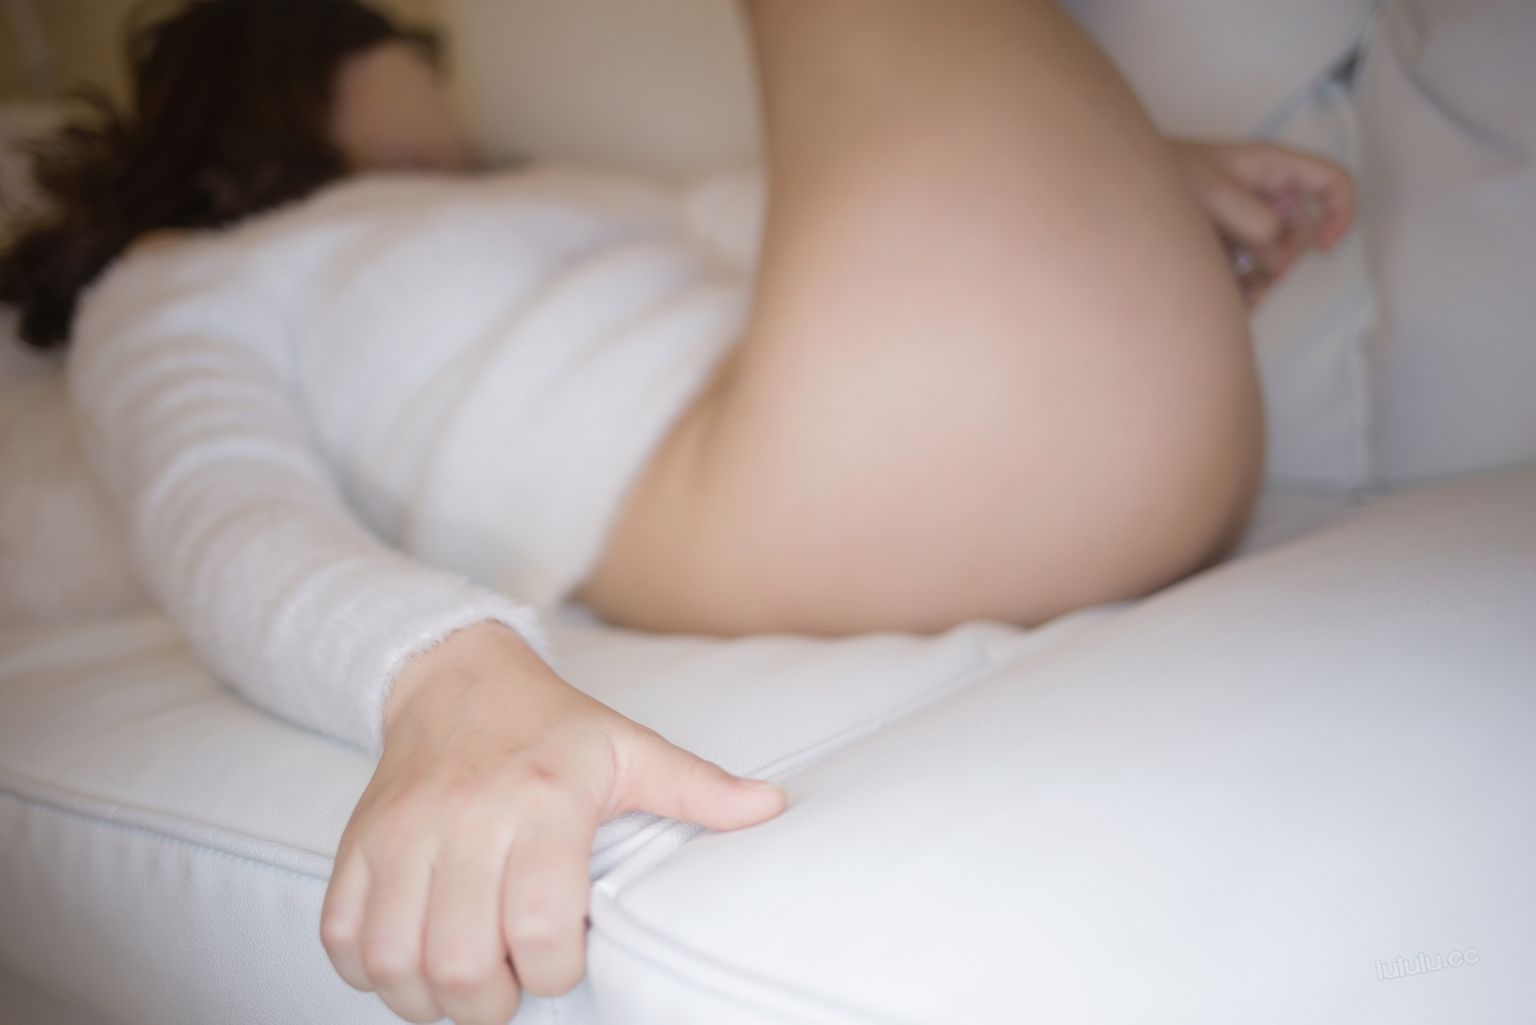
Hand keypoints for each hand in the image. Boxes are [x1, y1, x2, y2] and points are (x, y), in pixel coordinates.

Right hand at [319, 621, 787, 1023]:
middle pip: (460, 963)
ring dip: (427, 998)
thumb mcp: (630, 748)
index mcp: (545, 800)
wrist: (455, 675)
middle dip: (489, 1002)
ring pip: (395, 961)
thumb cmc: (553, 726)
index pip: (542, 929)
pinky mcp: (355, 843)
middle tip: (508, 983)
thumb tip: (773, 810)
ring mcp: (401, 832)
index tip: (563, 960)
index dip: (554, 971)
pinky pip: (341, 939)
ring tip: (460, 980)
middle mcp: (466, 817)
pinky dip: (369, 972)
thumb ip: (697, 789)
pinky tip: (411, 957)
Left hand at [1170, 139, 1356, 308]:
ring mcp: (1247, 221)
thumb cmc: (1162, 172)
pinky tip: (1227, 298)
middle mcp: (1265, 195)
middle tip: (1259, 282)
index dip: (1341, 213)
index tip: (1324, 248)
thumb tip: (1273, 255)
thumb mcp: (1209, 189)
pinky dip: (1243, 287)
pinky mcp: (1229, 245)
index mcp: (1271, 168)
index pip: (1331, 182)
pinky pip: (1249, 271)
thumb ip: (1250, 218)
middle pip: (1301, 233)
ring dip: (1263, 283)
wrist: (1124, 192)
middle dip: (1285, 262)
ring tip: (1240, 299)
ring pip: (1276, 259)